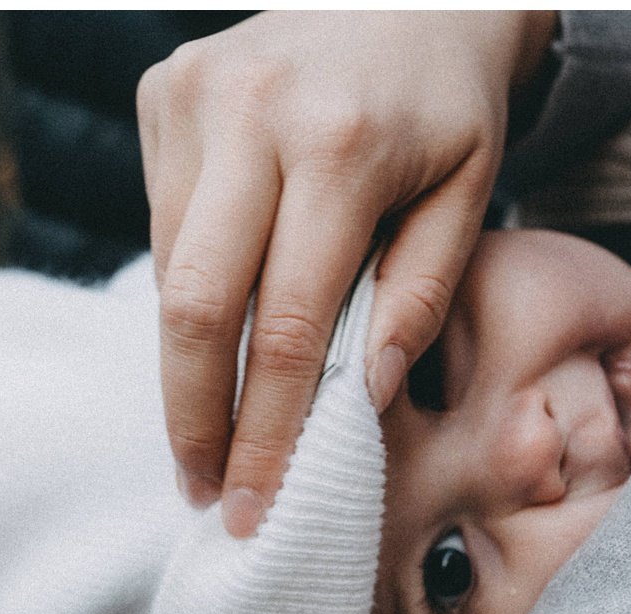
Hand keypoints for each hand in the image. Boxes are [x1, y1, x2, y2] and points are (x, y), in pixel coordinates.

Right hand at [138, 11, 556, 535]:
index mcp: (340, 142)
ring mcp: (192, 95)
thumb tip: (357, 399)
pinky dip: (193, 287)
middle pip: (193, 307)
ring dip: (192, 359)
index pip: (287, 326)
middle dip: (194, 418)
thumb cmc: (447, 105)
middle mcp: (250, 111)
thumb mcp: (469, 193)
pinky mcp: (161, 92)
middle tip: (205, 492)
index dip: (265, 430)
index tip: (254, 504)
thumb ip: (416, 295)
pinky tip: (228, 308)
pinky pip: (164, 226)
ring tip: (219, 418)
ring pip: (168, 272)